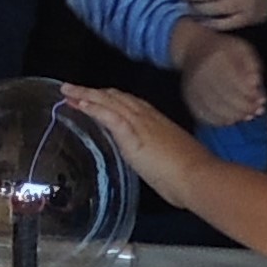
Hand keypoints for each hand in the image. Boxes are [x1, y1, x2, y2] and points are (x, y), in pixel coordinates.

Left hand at [60, 83, 207, 191]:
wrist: (199, 177)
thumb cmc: (190, 177)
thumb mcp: (172, 160)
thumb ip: (158, 157)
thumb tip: (154, 163)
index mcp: (158, 124)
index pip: (131, 105)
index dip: (111, 99)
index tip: (97, 97)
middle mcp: (148, 118)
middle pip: (117, 98)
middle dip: (95, 93)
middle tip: (74, 89)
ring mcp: (140, 124)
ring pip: (109, 101)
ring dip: (86, 95)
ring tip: (68, 91)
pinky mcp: (132, 134)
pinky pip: (108, 114)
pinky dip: (92, 107)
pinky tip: (77, 103)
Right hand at [172, 24, 266, 127]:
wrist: (193, 48)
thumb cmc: (223, 49)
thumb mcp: (242, 49)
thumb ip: (252, 65)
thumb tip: (255, 83)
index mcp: (216, 58)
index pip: (235, 82)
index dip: (250, 96)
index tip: (261, 100)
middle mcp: (201, 73)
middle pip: (225, 98)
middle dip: (244, 108)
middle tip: (256, 111)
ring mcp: (192, 87)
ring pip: (215, 110)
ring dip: (234, 117)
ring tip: (247, 116)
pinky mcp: (189, 98)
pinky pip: (204, 116)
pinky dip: (220, 121)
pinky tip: (231, 119)